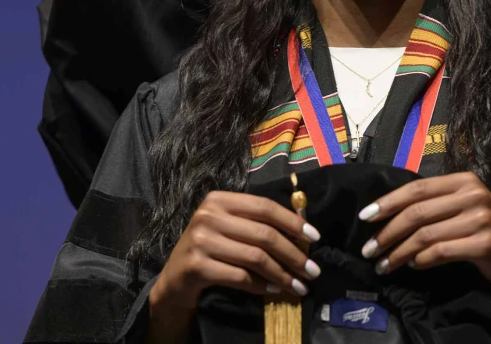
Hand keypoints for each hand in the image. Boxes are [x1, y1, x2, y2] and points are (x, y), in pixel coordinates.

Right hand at [147, 191, 320, 340]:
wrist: (175, 280)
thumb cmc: (210, 251)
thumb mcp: (229, 229)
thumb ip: (257, 224)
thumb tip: (303, 231)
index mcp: (219, 199)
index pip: (264, 207)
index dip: (293, 222)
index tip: (315, 238)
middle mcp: (208, 215)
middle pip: (264, 234)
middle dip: (293, 254)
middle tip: (312, 271)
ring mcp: (200, 240)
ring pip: (255, 257)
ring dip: (282, 274)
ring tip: (299, 286)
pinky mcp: (197, 266)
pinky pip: (240, 277)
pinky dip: (262, 286)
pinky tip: (274, 291)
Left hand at [357, 172, 490, 293]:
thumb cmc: (482, 232)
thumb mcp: (461, 208)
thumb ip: (432, 205)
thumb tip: (386, 213)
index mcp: (463, 181)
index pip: (416, 188)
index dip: (388, 202)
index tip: (365, 217)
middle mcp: (473, 195)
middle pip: (417, 212)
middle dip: (387, 233)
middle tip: (369, 250)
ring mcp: (480, 219)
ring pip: (425, 235)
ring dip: (399, 253)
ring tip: (384, 265)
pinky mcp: (484, 244)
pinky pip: (440, 252)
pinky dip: (421, 261)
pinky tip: (412, 266)